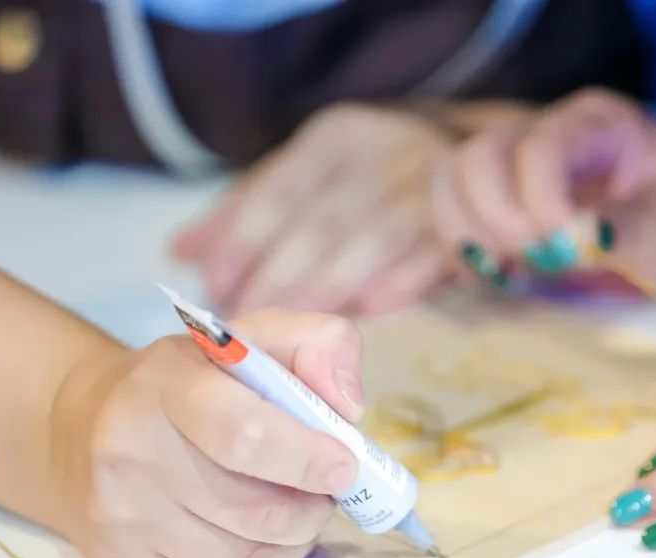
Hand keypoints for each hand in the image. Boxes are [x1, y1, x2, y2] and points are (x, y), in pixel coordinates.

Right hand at [51, 310, 364, 557]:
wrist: (82, 430)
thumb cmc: (192, 381)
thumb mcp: (254, 339)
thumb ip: (319, 346)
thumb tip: (350, 406)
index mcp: (167, 385)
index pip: (245, 435)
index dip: (307, 458)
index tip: (345, 466)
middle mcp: (130, 453)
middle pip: (254, 511)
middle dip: (311, 508)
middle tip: (324, 492)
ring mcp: (120, 520)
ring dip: (290, 542)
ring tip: (292, 510)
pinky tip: (249, 535)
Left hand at [173, 104, 453, 315]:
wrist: (476, 164)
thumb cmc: (371, 180)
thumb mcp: (309, 177)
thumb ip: (247, 211)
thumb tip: (179, 250)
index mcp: (337, 138)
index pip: (280, 187)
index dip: (244, 236)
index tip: (215, 284)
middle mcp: (382, 154)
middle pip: (321, 218)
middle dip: (279, 272)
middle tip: (246, 321)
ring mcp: (428, 188)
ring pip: (371, 238)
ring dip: (330, 282)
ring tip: (293, 322)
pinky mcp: (464, 223)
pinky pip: (431, 253)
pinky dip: (402, 280)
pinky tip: (371, 307)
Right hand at [432, 88, 655, 300]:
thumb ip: (626, 235)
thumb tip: (570, 243)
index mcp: (594, 124)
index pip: (538, 145)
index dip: (540, 201)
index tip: (566, 253)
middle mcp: (541, 137)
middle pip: (473, 159)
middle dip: (494, 220)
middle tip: (530, 265)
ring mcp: (511, 173)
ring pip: (446, 186)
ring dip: (463, 238)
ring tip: (504, 275)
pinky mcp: (494, 212)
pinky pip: (443, 224)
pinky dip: (441, 258)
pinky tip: (438, 289)